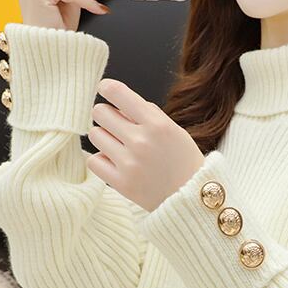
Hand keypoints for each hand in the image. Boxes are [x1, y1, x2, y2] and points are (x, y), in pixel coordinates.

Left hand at [86, 79, 205, 212]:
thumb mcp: (175, 131)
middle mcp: (141, 142)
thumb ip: (149, 114)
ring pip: (95, 135)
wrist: (192, 199)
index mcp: (157, 125)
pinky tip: (115, 162)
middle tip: (117, 126)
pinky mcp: (121, 183)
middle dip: (107, 116)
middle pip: (100, 113)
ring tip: (119, 147)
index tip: (105, 90)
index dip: (107, 88)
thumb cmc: (185, 163)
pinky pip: (94, 161)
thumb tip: (120, 103)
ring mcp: (130, 164)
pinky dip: (101, 160)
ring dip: (104, 138)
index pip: (117, 93)